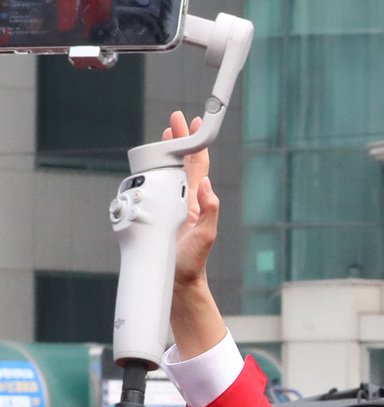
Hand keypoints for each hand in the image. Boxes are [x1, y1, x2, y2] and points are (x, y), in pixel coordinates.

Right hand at [162, 111, 225, 357]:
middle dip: (180, 142)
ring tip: (165, 138)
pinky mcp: (161, 218)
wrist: (179, 284)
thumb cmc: (193, 263)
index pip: (198, 167)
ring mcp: (174, 209)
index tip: (193, 125)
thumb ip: (210, 210)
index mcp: (196, 202)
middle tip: (175, 122)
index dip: (196, 145)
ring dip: (168, 155)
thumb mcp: (206, 235)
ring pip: (171, 175)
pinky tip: (150, 170)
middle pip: (184, 165)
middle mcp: (186, 202)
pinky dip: (155, 175)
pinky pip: (158, 191)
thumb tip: (207, 184)